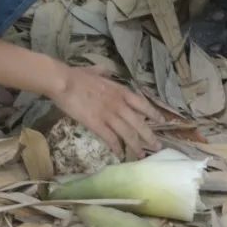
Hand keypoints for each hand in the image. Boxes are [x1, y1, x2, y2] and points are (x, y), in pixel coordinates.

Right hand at [49, 65, 163, 158]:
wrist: (64, 82)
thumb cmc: (78, 75)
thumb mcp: (96, 71)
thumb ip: (104, 73)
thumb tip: (106, 71)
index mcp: (120, 91)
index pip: (142, 104)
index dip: (153, 113)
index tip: (161, 121)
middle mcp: (119, 104)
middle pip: (139, 123)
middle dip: (149, 136)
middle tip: (157, 146)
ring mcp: (109, 115)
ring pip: (127, 133)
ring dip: (136, 146)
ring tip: (141, 155)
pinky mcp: (97, 124)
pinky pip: (111, 138)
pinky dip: (116, 147)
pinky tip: (120, 154)